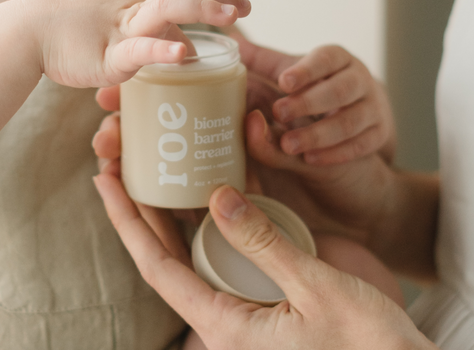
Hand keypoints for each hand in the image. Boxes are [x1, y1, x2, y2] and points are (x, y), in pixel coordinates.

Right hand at [31, 0, 250, 88]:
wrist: (22, 35)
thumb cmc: (55, 23)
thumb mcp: (85, 0)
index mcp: (136, 4)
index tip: (239, 5)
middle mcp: (135, 11)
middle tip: (246, 7)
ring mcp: (122, 32)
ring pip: (168, 12)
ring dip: (203, 10)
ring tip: (231, 16)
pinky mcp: (108, 57)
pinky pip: (138, 51)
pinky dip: (160, 51)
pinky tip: (183, 54)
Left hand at [94, 176, 436, 349]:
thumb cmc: (368, 347)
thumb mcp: (316, 292)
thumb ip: (264, 245)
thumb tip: (217, 196)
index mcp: (225, 322)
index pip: (158, 265)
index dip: (128, 222)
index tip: (105, 182)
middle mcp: (231, 301)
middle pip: (173, 244)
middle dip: (145, 199)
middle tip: (124, 150)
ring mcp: (255, 285)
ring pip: (207, 233)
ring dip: (186, 191)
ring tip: (167, 145)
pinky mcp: (281, 271)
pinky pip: (246, 229)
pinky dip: (235, 193)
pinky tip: (225, 158)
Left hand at [239, 39, 395, 165]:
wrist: (364, 108)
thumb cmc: (318, 85)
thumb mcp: (294, 69)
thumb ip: (263, 60)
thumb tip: (230, 40)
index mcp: (338, 57)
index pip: (326, 58)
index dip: (307, 70)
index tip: (284, 82)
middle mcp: (360, 78)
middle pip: (339, 89)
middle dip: (309, 103)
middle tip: (280, 114)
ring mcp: (373, 106)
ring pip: (351, 120)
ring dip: (320, 134)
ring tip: (290, 145)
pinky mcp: (380, 133)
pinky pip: (362, 144)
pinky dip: (337, 152)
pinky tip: (312, 159)